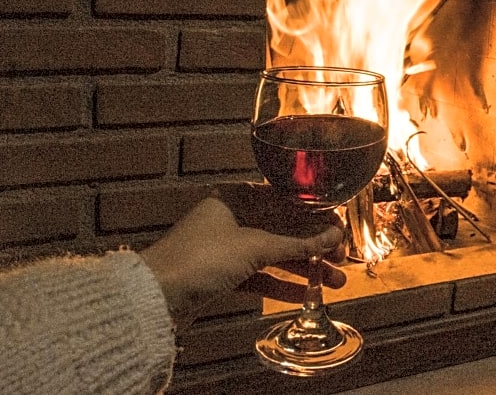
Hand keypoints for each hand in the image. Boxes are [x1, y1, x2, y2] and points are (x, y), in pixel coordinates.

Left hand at [140, 187, 345, 329]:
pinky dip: (281, 284)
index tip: (339, 230)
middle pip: (284, 229)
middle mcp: (232, 217)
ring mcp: (226, 247)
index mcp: (237, 197)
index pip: (287, 201)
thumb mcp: (255, 247)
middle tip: (341, 258)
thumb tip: (332, 237)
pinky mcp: (222, 275)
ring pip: (274, 254)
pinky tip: (305, 294)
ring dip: (303, 268)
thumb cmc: (197, 259)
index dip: (316, 216)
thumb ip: (297, 243)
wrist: (154, 297)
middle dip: (314, 246)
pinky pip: (260, 275)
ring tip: (335, 282)